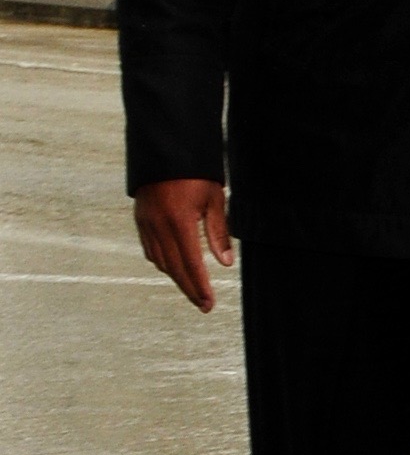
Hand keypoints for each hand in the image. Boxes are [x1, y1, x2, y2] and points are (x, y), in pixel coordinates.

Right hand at [134, 177, 232, 311]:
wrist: (165, 150)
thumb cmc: (195, 173)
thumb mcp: (214, 199)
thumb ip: (219, 232)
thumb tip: (225, 262)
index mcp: (179, 221)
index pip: (191, 263)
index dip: (200, 286)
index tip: (209, 302)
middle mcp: (159, 226)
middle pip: (174, 268)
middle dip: (189, 289)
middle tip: (203, 304)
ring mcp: (146, 223)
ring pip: (160, 261)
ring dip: (176, 277)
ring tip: (192, 288)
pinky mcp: (140, 219)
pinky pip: (150, 249)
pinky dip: (163, 262)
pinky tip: (174, 267)